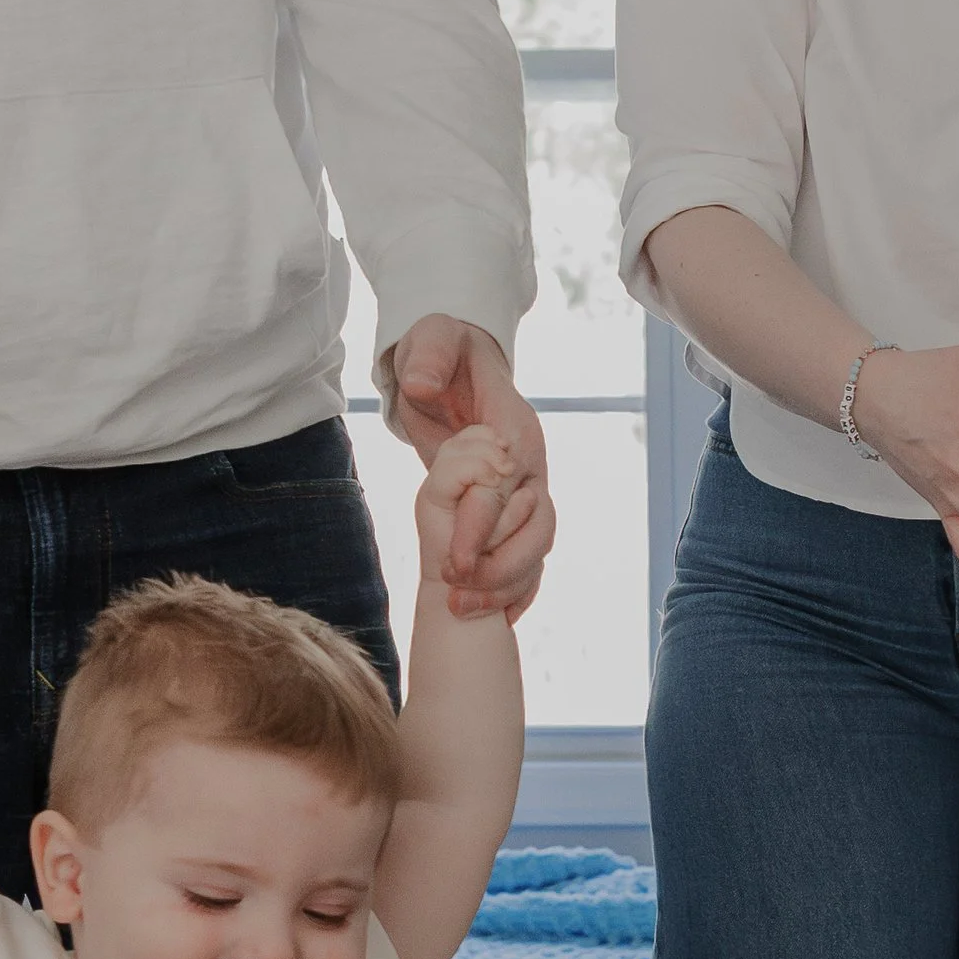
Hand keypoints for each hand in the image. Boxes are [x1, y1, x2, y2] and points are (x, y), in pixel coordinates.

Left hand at [386, 317, 553, 616]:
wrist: (462, 369)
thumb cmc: (445, 353)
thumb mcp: (433, 340)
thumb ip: (429, 357)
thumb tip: (419, 385)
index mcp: (516, 427)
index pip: (507, 484)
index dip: (483, 524)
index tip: (453, 561)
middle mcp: (533, 463)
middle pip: (535, 525)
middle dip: (498, 566)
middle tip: (455, 594)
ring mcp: (532, 488)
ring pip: (539, 546)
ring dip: (507, 583)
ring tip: (465, 611)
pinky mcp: (522, 508)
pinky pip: (532, 554)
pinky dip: (518, 587)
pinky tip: (496, 618)